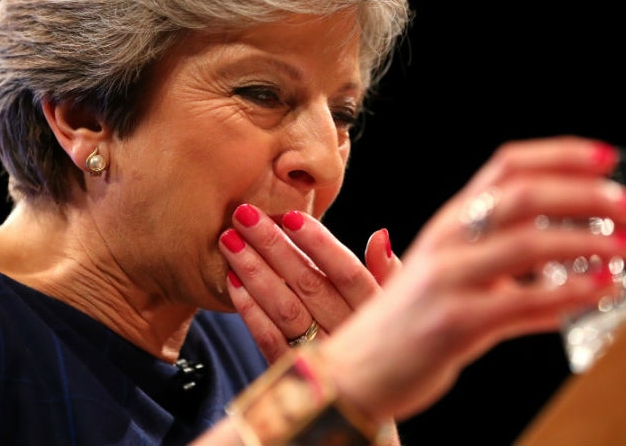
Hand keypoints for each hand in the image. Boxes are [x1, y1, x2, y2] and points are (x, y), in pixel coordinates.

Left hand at [220, 203, 400, 362]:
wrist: (367, 409)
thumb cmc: (381, 342)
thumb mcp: (395, 307)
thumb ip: (387, 272)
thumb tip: (379, 234)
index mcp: (375, 312)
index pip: (347, 273)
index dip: (319, 244)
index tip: (290, 216)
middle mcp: (349, 335)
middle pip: (309, 285)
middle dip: (273, 245)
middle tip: (244, 215)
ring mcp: (321, 357)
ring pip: (286, 310)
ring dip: (255, 273)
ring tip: (229, 241)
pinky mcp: (294, 376)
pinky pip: (270, 342)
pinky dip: (250, 311)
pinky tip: (232, 282)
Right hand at [317, 136, 625, 421]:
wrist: (354, 370)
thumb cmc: (405, 321)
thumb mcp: (447, 274)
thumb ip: (501, 264)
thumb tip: (570, 270)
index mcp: (448, 221)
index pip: (506, 166)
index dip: (559, 155)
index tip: (605, 157)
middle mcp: (446, 241)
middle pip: (522, 195)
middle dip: (586, 195)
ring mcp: (448, 280)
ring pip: (527, 243)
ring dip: (589, 242)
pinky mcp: (454, 323)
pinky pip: (523, 303)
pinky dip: (569, 295)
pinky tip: (599, 290)